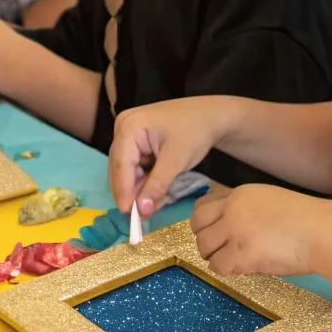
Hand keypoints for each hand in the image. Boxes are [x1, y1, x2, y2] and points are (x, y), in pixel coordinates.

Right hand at [109, 96, 233, 215]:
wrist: (211, 115)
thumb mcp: (176, 160)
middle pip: (120, 167)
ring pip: (127, 169)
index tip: (128, 214)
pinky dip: (145, 180)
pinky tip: (155, 192)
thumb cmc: (195, 131)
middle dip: (131, 192)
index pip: (121, 164)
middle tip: (141, 215)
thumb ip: (157, 185)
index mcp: (130, 126)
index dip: (124, 191)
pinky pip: (135, 166)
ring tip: (153, 204)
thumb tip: (141, 211)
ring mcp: (128, 134)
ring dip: (139, 188)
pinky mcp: (136, 141)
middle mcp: (123, 128)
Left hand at [192, 184, 317, 275]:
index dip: (202, 222)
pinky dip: (227, 269)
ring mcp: (235, 231)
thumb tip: (225, 221)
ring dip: (215, 256)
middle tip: (219, 250)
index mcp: (239, 195)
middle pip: (197, 227)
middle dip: (205, 240)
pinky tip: (243, 267)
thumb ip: (245, 207)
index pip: (201, 207)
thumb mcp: (268, 199)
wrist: (320, 231)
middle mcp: (232, 210)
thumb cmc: (304, 219)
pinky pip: (218, 266)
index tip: (211, 232)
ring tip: (233, 260)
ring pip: (204, 248)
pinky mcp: (241, 254)